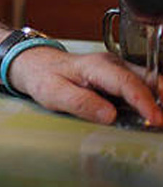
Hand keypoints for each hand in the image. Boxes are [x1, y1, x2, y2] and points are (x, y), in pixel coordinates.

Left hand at [8, 46, 162, 124]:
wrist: (36, 64)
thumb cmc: (43, 77)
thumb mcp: (53, 93)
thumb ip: (81, 103)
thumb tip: (110, 115)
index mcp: (96, 66)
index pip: (127, 83)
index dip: (144, 102)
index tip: (155, 119)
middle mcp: (112, 64)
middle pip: (146, 80)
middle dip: (160, 99)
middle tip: (161, 121)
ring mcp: (118, 69)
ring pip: (147, 82)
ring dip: (157, 99)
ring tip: (157, 119)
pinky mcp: (119, 77)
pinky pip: (141, 87)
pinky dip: (149, 99)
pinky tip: (150, 115)